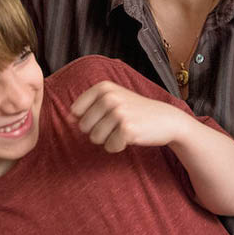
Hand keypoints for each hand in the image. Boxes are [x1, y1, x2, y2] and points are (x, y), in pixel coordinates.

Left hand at [70, 81, 186, 152]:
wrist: (166, 119)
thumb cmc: (135, 111)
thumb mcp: (112, 100)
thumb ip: (88, 106)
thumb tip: (67, 118)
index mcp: (103, 87)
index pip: (75, 111)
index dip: (87, 119)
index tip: (104, 115)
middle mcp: (109, 97)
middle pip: (83, 127)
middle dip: (98, 130)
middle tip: (117, 124)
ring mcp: (119, 113)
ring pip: (95, 138)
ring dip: (108, 139)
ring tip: (123, 130)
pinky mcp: (127, 129)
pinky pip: (109, 147)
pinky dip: (118, 146)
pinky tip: (130, 137)